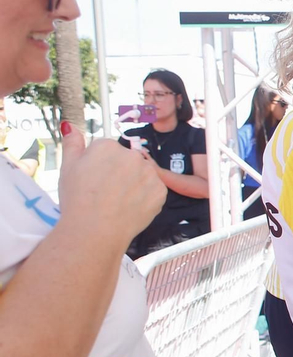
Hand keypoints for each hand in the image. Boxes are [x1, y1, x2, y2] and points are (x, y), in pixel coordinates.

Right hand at [57, 126, 165, 242]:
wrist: (95, 230)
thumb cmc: (77, 200)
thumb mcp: (67, 168)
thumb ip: (72, 144)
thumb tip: (71, 126)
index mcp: (108, 146)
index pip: (106, 150)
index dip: (98, 166)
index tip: (93, 180)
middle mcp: (132, 155)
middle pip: (126, 161)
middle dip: (118, 173)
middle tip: (104, 192)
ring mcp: (149, 172)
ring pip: (141, 174)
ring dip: (133, 184)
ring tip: (117, 201)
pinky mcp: (161, 191)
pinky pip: (153, 190)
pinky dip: (144, 198)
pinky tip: (130, 207)